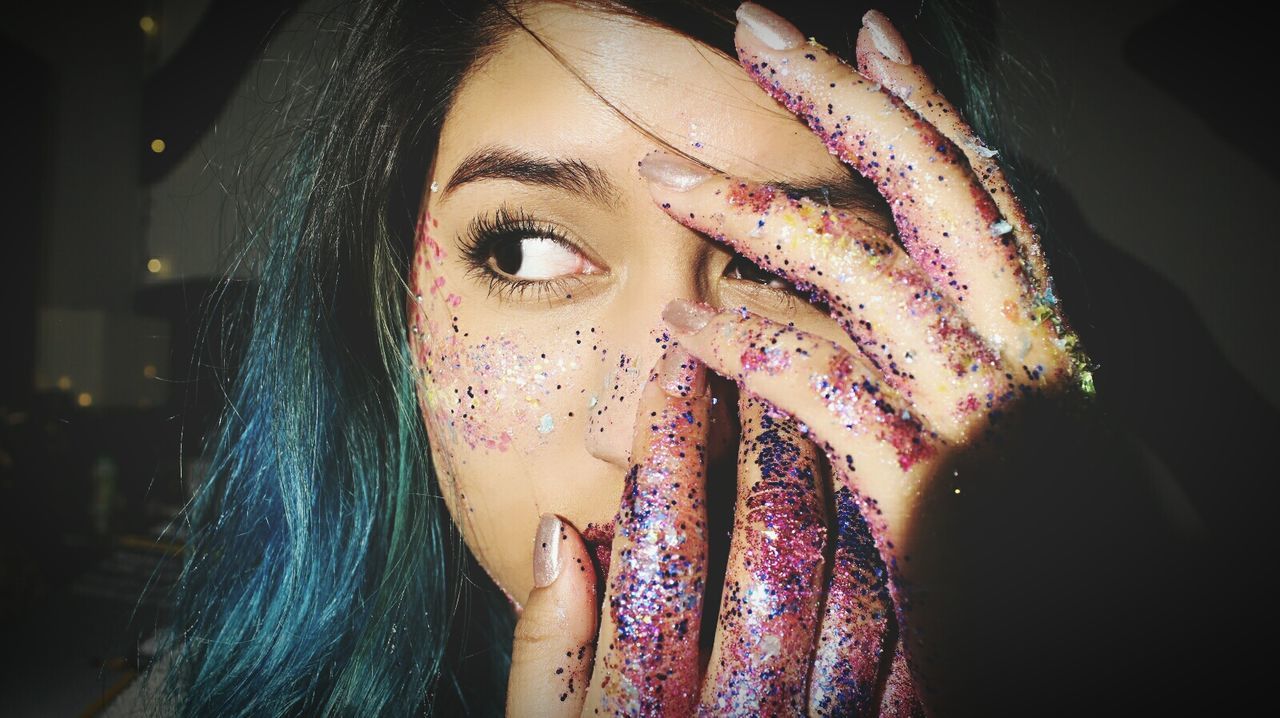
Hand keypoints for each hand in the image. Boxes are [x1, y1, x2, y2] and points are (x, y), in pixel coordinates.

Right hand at [508, 347, 907, 714]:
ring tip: (825, 406)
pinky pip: (907, 639)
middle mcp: (741, 717)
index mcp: (645, 710)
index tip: (675, 361)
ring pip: (852, 581)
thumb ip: (545, 646)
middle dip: (768, 440)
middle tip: (766, 363)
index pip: (660, 548)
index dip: (668, 444)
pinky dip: (892, 554)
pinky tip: (876, 494)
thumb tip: (555, 534)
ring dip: (841, 483)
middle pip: (768, 549)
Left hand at [638, 2, 1090, 710]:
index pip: (980, 188)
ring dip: (755, 210)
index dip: (922, 105)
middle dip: (837, 98)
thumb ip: (959, 353)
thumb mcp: (1018, 428)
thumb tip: (884, 287)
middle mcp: (1025, 350)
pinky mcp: (930, 486)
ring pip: (863, 270)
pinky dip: (745, 349)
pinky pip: (822, 391)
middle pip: (925, 188)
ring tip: (669, 173)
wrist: (1088, 656)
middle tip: (758, 29)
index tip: (867, 39)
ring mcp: (982, 411)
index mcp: (1044, 331)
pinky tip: (681, 324)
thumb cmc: (1044, 547)